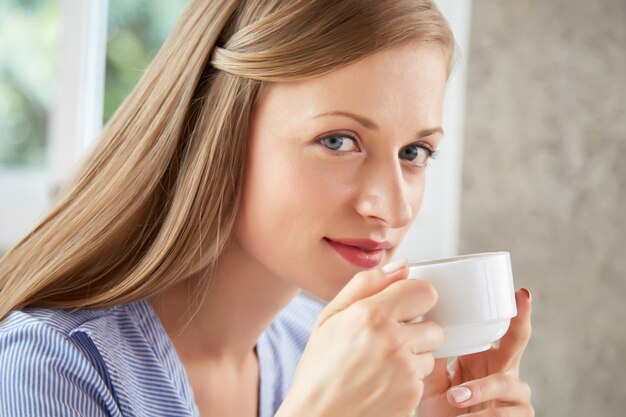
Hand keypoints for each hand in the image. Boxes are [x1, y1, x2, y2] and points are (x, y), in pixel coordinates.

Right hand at [277, 261, 442, 416]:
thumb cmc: (319, 369)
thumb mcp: (329, 317)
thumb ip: (366, 285)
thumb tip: (400, 266)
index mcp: (371, 315)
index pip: (424, 291)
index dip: (413, 298)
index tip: (402, 307)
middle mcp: (392, 341)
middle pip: (434, 325)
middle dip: (416, 330)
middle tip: (387, 340)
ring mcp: (405, 371)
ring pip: (430, 353)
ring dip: (413, 356)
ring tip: (381, 364)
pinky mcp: (413, 395)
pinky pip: (423, 377)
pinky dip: (408, 379)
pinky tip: (382, 382)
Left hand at [418, 289, 533, 416]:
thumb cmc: (443, 407)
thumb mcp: (434, 380)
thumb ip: (435, 357)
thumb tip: (425, 326)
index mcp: (486, 356)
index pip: (501, 329)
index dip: (514, 311)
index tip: (520, 292)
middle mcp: (505, 370)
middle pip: (518, 341)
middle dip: (521, 320)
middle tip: (521, 299)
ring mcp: (515, 396)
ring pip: (505, 382)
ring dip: (479, 389)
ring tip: (455, 396)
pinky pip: (504, 414)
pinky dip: (482, 414)